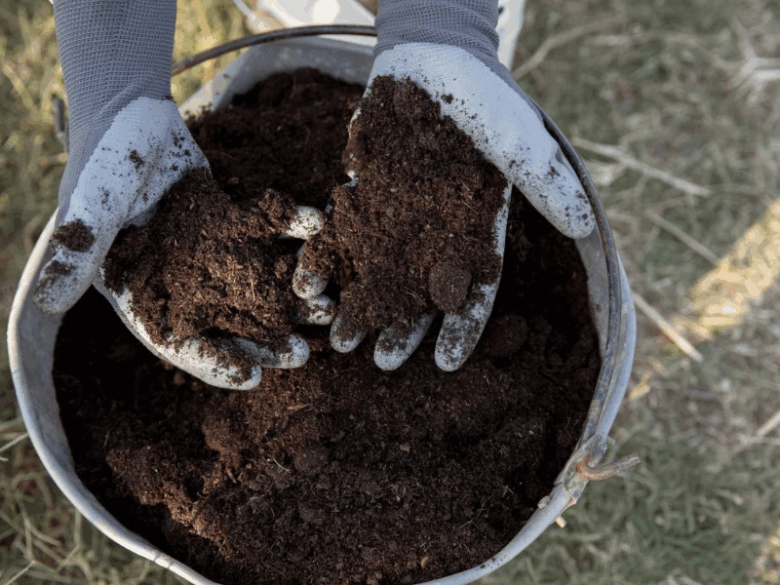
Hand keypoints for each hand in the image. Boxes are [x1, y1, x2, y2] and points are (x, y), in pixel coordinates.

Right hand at [34, 98, 324, 388]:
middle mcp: (184, 281)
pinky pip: (270, 233)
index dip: (213, 362)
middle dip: (266, 341)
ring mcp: (212, 253)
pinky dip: (294, 233)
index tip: (252, 378)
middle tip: (304, 354)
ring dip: (291, 296)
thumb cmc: (103, 163)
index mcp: (145, 292)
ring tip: (327, 309)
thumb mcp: (90, 209)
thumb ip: (79, 251)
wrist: (130, 114)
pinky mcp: (235, 221)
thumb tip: (47, 303)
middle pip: (228, 323)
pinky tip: (321, 234)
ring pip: (256, 284)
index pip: (178, 342)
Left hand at [294, 43, 594, 371]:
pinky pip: (344, 234)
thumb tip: (584, 226)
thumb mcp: (521, 139)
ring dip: (362, 305)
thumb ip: (547, 183)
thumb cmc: (485, 100)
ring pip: (378, 272)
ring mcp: (398, 216)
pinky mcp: (364, 194)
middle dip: (402, 329)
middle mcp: (436, 234)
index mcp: (476, 232)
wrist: (434, 59)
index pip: (473, 291)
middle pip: (419, 293)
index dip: (461, 328)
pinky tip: (310, 284)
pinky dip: (329, 258)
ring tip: (340, 339)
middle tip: (380, 363)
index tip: (445, 365)